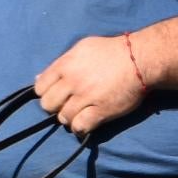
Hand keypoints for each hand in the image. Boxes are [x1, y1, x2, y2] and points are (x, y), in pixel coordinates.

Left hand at [33, 33, 148, 134]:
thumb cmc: (111, 52)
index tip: (57, 94)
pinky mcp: (100, 111)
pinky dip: (81, 128)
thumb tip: (38, 79)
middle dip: (56, 107)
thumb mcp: (82, 49)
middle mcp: (73, 81)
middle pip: (47, 105)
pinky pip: (80, 127)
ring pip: (63, 118)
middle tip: (68, 104)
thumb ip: (60, 64)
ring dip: (70, 118)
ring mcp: (86, 97)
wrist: (139, 59)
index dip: (46, 93)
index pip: (40, 88)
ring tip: (81, 112)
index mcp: (66, 65)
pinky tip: (87, 122)